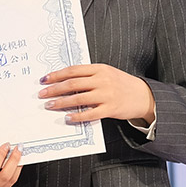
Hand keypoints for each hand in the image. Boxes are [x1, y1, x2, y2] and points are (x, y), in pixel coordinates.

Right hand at [0, 143, 21, 186]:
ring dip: (17, 165)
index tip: (5, 146)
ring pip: (11, 179)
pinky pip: (12, 182)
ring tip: (19, 153)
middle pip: (5, 175)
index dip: (0, 156)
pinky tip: (17, 163)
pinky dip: (16, 171)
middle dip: (14, 159)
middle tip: (17, 148)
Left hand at [39, 64, 155, 125]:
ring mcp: (107, 95)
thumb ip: (88, 75)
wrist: (143, 95)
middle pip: (72, 83)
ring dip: (61, 102)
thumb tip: (63, 81)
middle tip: (42, 94)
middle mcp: (102, 80)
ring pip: (78, 98)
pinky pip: (89, 113)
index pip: (73, 70)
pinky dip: (77, 116)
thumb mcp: (106, 73)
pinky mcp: (110, 109)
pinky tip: (67, 118)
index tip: (44, 79)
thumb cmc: (121, 84)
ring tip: (50, 105)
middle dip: (54, 89)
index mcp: (100, 68)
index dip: (56, 75)